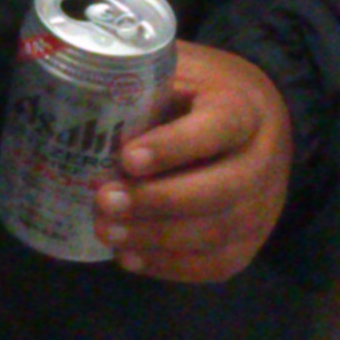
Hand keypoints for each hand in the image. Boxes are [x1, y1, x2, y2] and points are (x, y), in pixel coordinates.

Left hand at [96, 43, 293, 282]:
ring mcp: (261, 208)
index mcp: (244, 111)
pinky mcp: (251, 242)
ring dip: (156, 238)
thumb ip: (146, 85)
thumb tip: (77, 96)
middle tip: (104, 200)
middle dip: (156, 201)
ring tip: (107, 231)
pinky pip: (215, 265)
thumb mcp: (182, 73)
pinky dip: (170, 266)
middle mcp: (261, 163)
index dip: (173, 147)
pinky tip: (130, 257)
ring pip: (215, 232)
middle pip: (218, 191)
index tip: (126, 157)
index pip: (216, 129)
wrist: (261, 123)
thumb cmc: (203, 94)